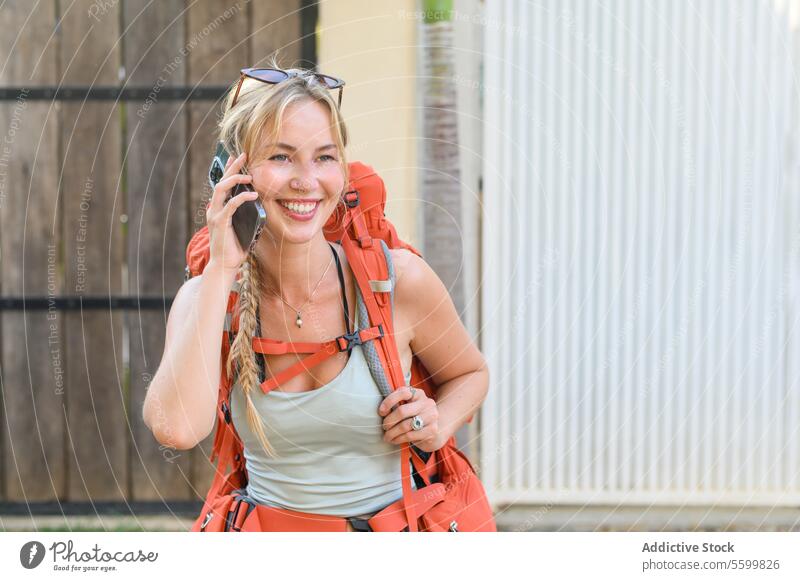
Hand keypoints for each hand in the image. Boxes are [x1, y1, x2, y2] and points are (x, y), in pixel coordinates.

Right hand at [206, 152, 258, 271]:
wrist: (225, 265)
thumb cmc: (234, 248)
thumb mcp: (243, 227)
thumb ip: (246, 215)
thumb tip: (260, 203)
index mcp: (219, 209)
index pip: (222, 184)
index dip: (228, 169)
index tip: (236, 157)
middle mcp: (214, 209)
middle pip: (221, 181)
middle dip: (232, 167)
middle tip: (243, 155)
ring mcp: (215, 215)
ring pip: (222, 189)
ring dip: (235, 179)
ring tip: (249, 176)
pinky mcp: (220, 222)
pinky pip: (230, 205)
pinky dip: (242, 198)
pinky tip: (253, 195)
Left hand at [378, 386, 442, 452]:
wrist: (433, 429)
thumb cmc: (414, 416)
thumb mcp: (407, 406)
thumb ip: (397, 404)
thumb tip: (383, 411)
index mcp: (418, 394)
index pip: (403, 392)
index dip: (389, 401)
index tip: (381, 412)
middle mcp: (427, 403)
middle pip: (402, 411)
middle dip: (389, 421)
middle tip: (384, 427)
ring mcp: (431, 416)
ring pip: (405, 425)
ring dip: (392, 433)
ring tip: (387, 436)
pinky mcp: (432, 430)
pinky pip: (410, 435)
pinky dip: (399, 439)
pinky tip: (394, 440)